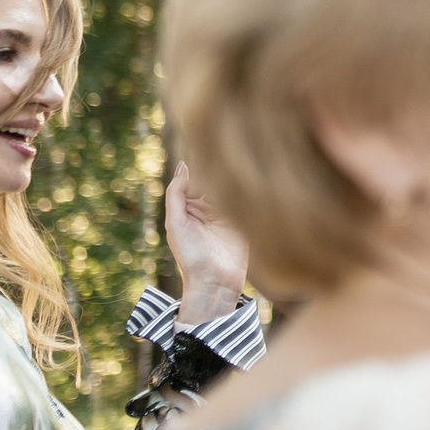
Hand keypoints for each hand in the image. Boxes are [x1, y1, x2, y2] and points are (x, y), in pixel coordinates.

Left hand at [166, 165, 250, 325]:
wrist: (215, 282)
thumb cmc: (190, 256)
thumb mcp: (175, 223)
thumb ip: (175, 194)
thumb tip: (184, 165)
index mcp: (191, 207)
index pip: (197, 178)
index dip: (201, 164)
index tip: (208, 147)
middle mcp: (211, 208)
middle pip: (217, 180)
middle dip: (221, 168)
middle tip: (230, 149)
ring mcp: (230, 214)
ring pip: (234, 188)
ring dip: (237, 178)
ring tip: (243, 160)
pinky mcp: (247, 222)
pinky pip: (248, 202)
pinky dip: (251, 192)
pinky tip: (254, 180)